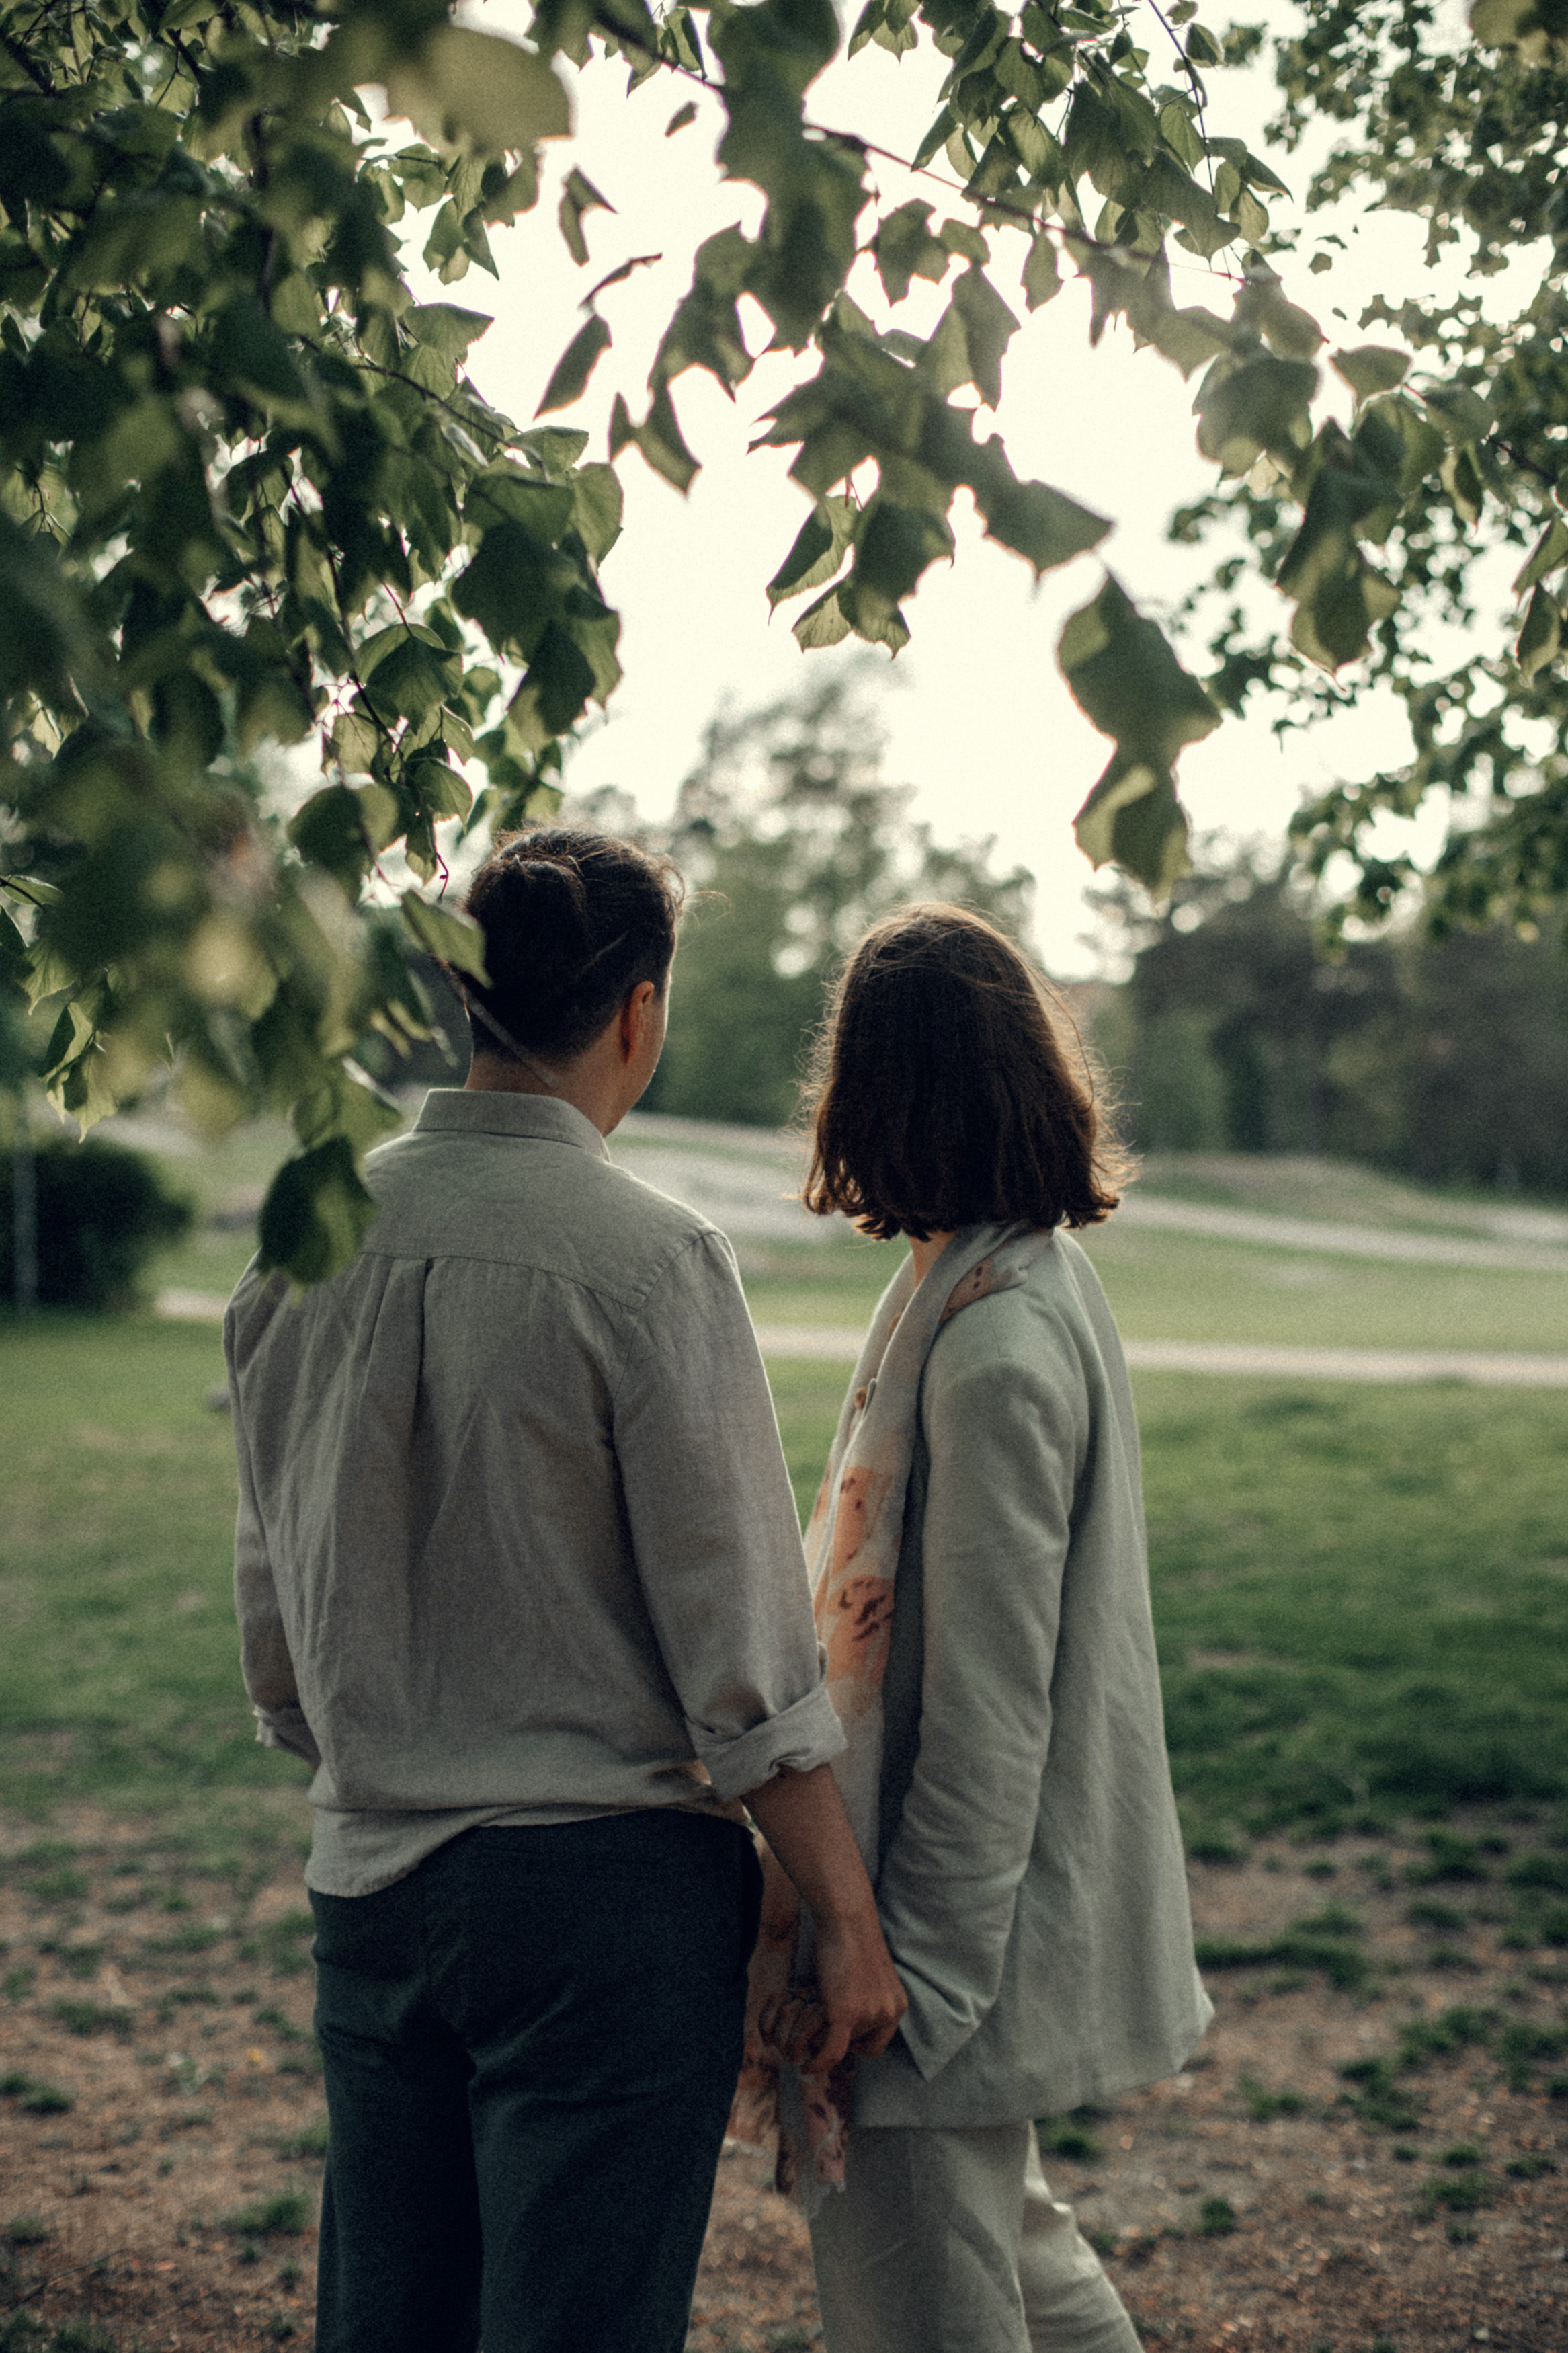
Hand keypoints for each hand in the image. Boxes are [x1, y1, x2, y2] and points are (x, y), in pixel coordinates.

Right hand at [805, 1907, 906, 2070]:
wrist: (845, 1916)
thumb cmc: (850, 1937)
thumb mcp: (869, 1976)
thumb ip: (865, 2001)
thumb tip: (847, 2020)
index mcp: (897, 2004)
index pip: (878, 2043)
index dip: (857, 2043)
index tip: (841, 2033)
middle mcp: (888, 2011)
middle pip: (859, 2045)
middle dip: (841, 2039)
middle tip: (824, 2023)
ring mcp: (868, 2013)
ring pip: (840, 2042)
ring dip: (824, 2034)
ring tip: (813, 2015)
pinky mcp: (845, 2012)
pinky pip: (832, 2050)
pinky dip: (818, 2062)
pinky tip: (806, 2066)